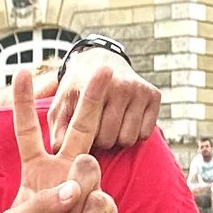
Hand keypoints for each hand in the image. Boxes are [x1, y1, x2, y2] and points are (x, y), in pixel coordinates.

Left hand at [0, 70, 117, 212]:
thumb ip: (38, 202)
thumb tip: (72, 190)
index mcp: (36, 169)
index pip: (30, 130)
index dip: (24, 102)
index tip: (22, 72)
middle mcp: (63, 172)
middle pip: (79, 127)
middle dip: (92, 98)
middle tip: (105, 70)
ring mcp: (85, 189)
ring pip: (88, 166)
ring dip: (73, 194)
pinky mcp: (104, 209)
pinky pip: (98, 201)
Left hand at [46, 48, 160, 151]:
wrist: (99, 62)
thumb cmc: (77, 90)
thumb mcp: (61, 105)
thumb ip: (57, 128)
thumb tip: (58, 150)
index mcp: (96, 87)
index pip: (92, 132)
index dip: (85, 140)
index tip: (81, 137)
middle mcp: (121, 86)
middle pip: (111, 139)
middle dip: (101, 141)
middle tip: (95, 130)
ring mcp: (140, 90)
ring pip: (129, 139)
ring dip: (118, 138)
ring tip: (109, 126)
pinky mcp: (154, 95)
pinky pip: (146, 134)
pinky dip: (135, 134)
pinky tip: (125, 121)